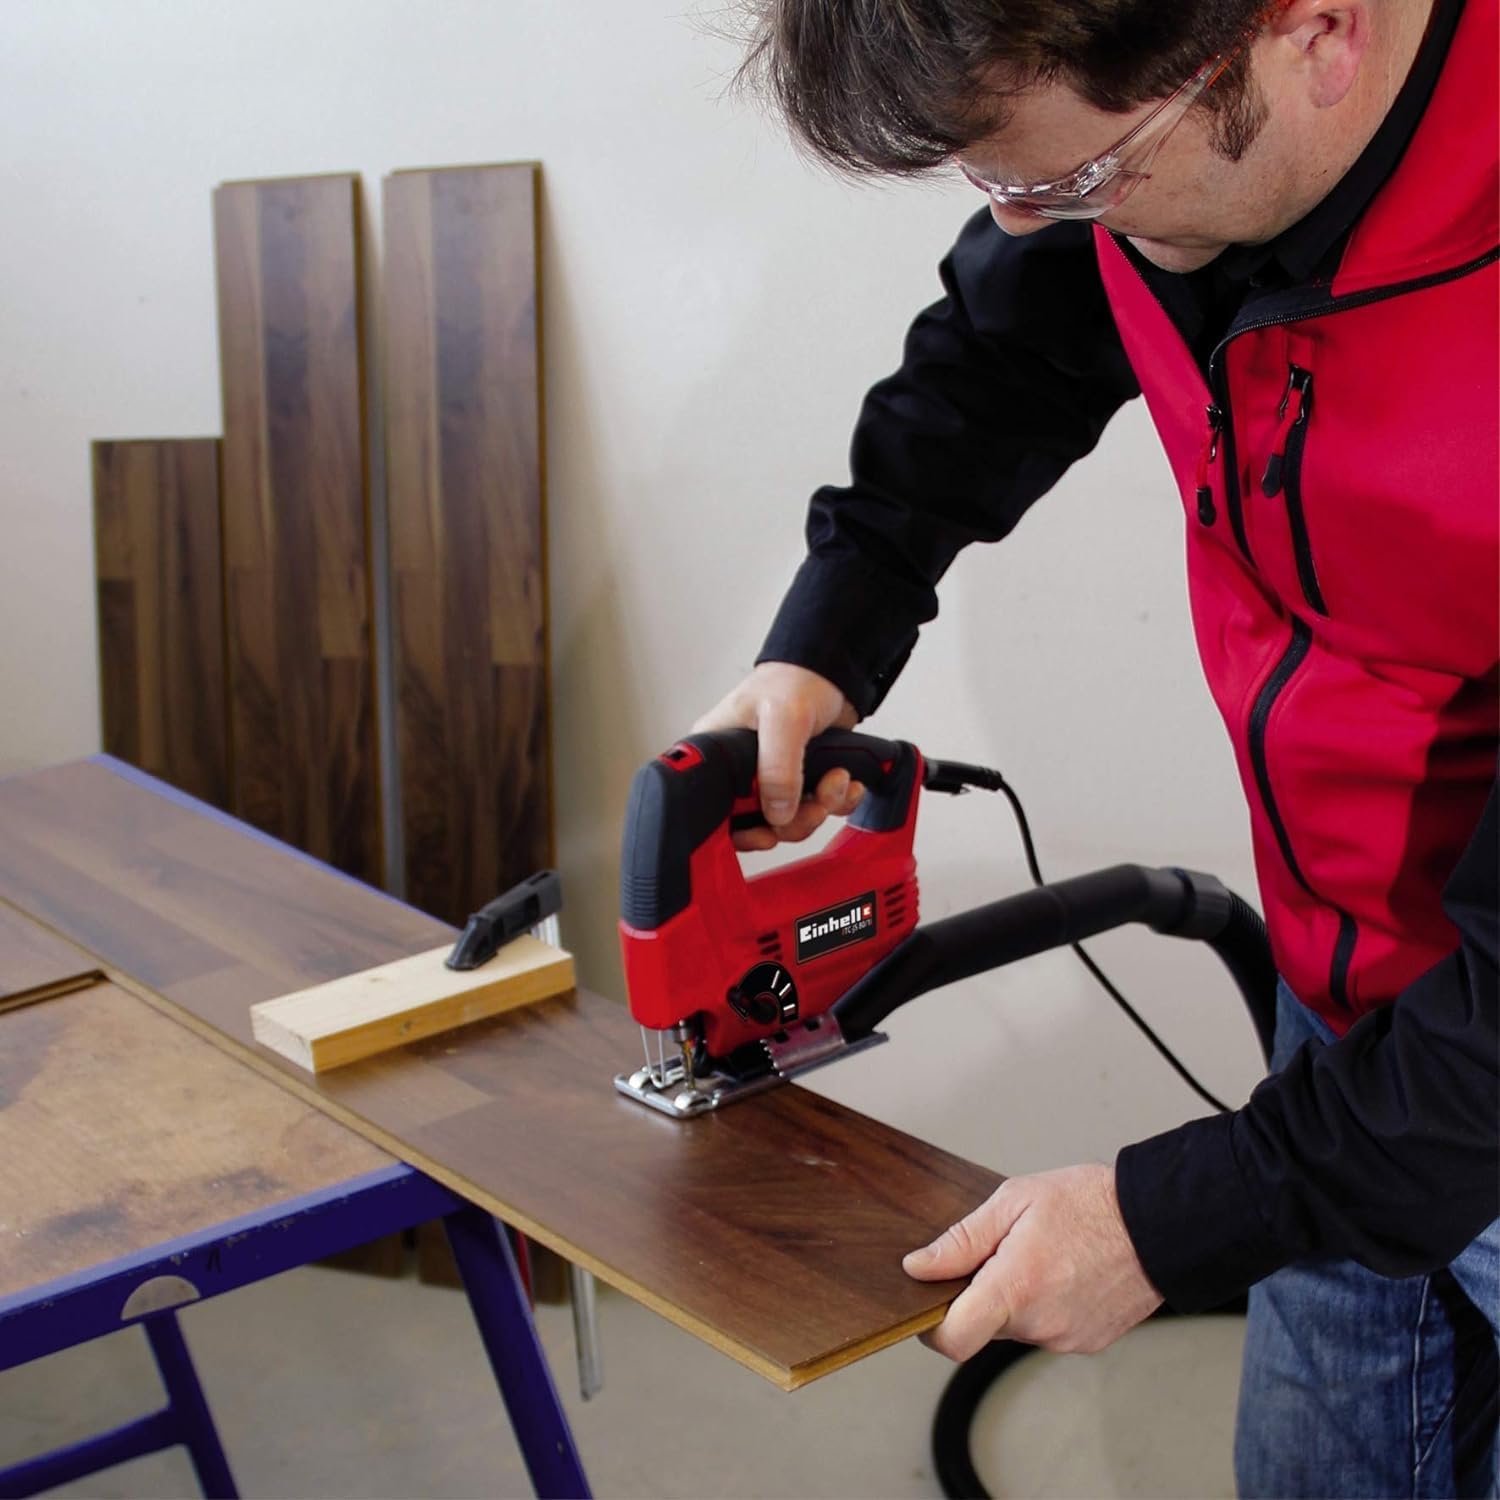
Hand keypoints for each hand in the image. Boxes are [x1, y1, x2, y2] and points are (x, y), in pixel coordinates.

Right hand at [694, 662, 860, 849]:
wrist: (835, 671)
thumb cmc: (796, 678)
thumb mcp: (782, 717)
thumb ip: (777, 767)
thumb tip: (777, 813)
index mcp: (718, 753)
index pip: (715, 808)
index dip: (739, 829)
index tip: (767, 832)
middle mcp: (741, 770)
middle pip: (756, 822)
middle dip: (793, 821)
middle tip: (815, 805)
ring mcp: (772, 777)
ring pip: (790, 820)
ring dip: (820, 807)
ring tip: (837, 781)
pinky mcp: (800, 779)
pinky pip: (816, 808)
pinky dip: (837, 801)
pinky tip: (847, 783)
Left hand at [903, 1165, 1161, 1359]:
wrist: (1157, 1221)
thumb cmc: (1089, 1202)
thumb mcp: (1014, 1202)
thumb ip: (961, 1240)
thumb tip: (919, 1266)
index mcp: (1016, 1287)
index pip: (953, 1339)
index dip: (932, 1328)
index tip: (930, 1302)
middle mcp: (1041, 1324)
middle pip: (983, 1327)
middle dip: (980, 1295)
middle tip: (1001, 1252)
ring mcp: (1067, 1339)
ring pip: (1016, 1328)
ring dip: (1015, 1299)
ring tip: (1041, 1256)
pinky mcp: (1088, 1343)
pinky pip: (1047, 1330)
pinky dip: (1045, 1306)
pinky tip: (1064, 1272)